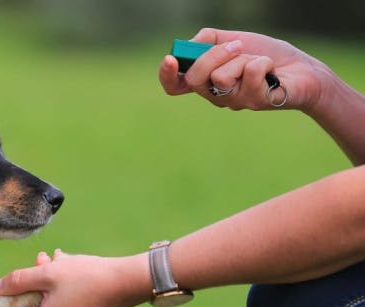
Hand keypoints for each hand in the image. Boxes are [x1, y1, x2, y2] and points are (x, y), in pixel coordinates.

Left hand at [0, 250, 149, 306]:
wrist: (129, 282)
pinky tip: (61, 261)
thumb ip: (18, 280)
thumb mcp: (48, 273)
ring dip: (40, 279)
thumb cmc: (89, 276)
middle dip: (20, 287)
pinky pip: (54, 299)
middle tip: (23, 270)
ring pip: (40, 300)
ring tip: (50, 258)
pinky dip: (53, 282)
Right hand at [159, 28, 327, 112]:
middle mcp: (216, 96)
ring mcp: (235, 102)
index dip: (167, 76)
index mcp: (207, 81)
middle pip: (194, 79)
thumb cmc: (267, 55)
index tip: (171, 59)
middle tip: (237, 46)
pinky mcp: (255, 102)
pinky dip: (263, 62)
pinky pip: (250, 73)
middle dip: (213, 55)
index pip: (175, 86)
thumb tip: (190, 45)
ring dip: (243, 58)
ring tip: (259, 61)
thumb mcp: (235, 39)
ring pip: (221, 77)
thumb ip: (209, 40)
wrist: (303, 69)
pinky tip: (272, 70)